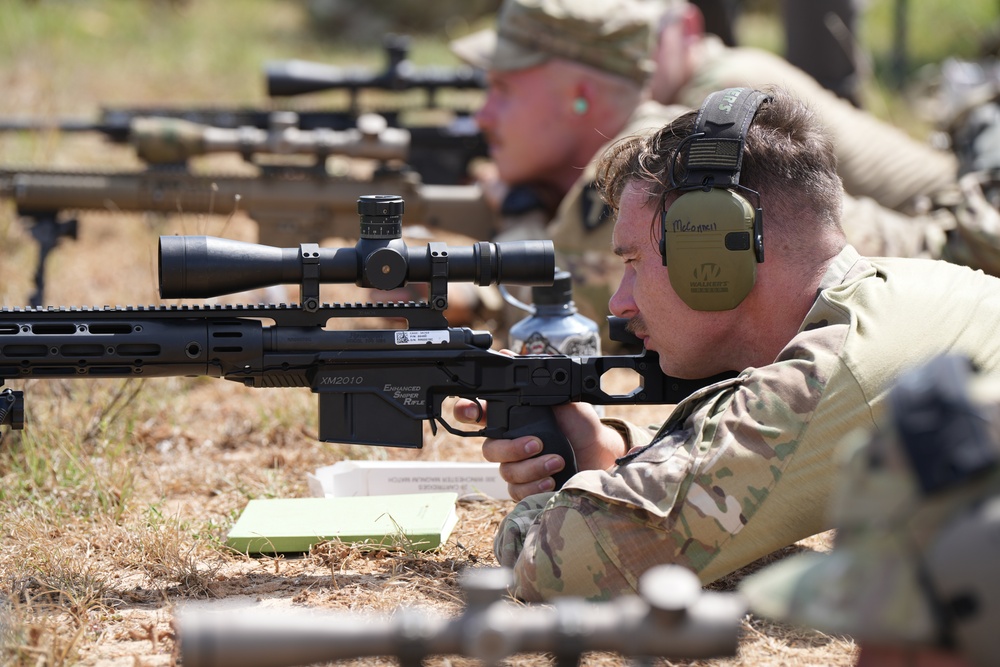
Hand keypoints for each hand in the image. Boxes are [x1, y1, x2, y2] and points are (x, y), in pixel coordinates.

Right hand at [452, 398, 626, 500]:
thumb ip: (535, 382)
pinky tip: (551, 480)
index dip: (467, 412)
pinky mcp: (528, 488)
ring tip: (557, 461)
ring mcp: (517, 466)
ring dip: (532, 467)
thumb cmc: (580, 425)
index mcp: (512, 418)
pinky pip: (517, 492)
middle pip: (489, 449)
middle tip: (536, 444)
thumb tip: (505, 355)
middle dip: (511, 448)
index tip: (475, 413)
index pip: (477, 414)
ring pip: (505, 472)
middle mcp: (510, 442)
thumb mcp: (561, 396)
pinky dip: (535, 486)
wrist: (601, 453)